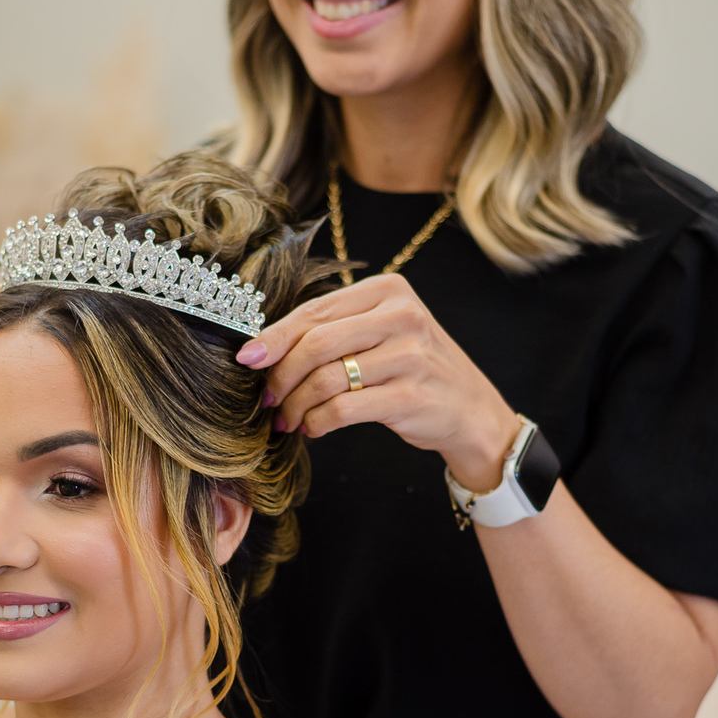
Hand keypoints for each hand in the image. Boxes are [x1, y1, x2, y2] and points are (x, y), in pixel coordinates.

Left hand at [237, 273, 520, 492]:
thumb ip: (337, 329)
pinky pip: (343, 409)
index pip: (316, 310)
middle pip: (316, 343)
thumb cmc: (415, 369)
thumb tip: (265, 346)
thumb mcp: (384, 332)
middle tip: (268, 397)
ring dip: (296, 404)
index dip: (275, 336)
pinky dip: (318, 422)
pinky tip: (313, 427)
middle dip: (281, 375)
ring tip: (287, 418)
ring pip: (326, 378)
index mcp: (390, 290)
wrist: (471, 410)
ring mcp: (410, 356)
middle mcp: (402, 316)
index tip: (247, 358)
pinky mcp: (411, 396)